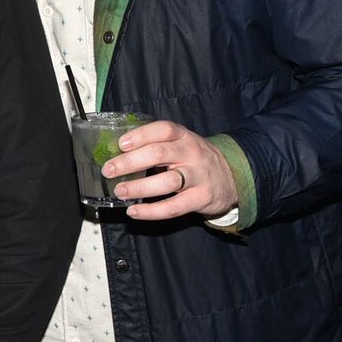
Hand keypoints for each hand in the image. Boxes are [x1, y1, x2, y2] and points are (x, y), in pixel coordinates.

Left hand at [104, 119, 239, 221]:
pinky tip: (134, 211)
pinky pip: (173, 207)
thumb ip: (155, 145)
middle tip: (109, 170)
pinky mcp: (201, 198)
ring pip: (167, 181)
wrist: (231, 177)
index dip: (140, 135)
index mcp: (183, 136)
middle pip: (160, 154)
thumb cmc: (194, 159)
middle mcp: (192, 153)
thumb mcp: (181, 144)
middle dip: (130, 162)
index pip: (163, 130)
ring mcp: (198, 176)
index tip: (121, 144)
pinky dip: (151, 211)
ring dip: (139, 187)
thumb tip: (116, 153)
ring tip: (120, 191)